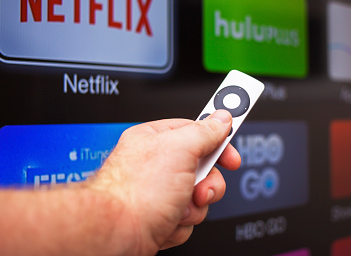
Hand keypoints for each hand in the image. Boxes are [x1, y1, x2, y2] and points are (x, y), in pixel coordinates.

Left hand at [91, 110, 239, 254]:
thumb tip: (222, 118)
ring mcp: (159, 191)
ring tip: (177, 207)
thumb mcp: (180, 149)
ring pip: (199, 195)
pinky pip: (189, 215)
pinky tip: (166, 221)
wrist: (117, 233)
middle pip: (203, 167)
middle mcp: (157, 163)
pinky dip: (182, 221)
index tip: (233, 140)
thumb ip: (205, 131)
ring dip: (194, 205)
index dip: (218, 138)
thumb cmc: (136, 191)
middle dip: (206, 182)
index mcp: (157, 139)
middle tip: (199, 186)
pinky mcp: (161, 215)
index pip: (197, 130)